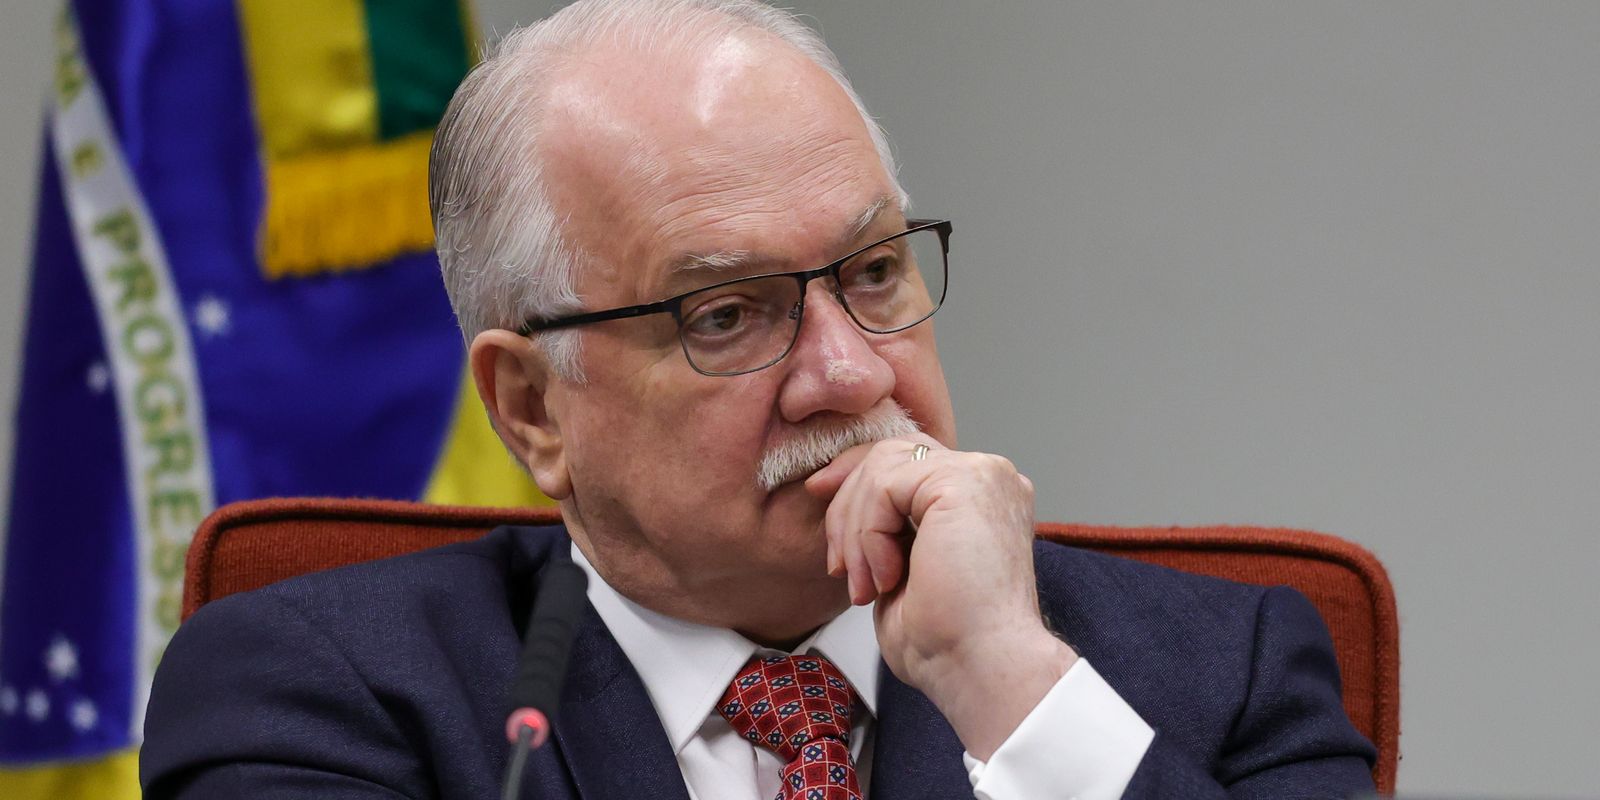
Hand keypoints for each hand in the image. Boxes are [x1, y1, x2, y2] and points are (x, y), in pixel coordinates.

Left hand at [804, 436, 1077, 758]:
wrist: (979, 669)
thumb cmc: (947, 641)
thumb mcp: (901, 567)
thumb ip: (885, 525)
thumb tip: (837, 493)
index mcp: (979, 497)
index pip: (906, 458)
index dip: (854, 475)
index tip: (817, 496)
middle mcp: (988, 477)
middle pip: (889, 454)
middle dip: (846, 505)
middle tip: (840, 566)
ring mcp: (981, 474)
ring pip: (880, 468)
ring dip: (855, 531)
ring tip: (866, 586)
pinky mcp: (964, 480)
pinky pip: (884, 486)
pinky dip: (868, 535)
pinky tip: (886, 578)